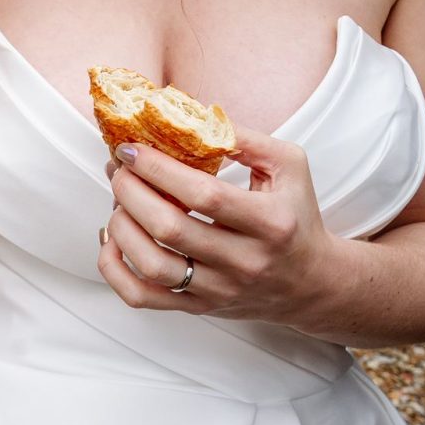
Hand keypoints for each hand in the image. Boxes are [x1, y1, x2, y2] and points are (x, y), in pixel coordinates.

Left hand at [96, 129, 341, 323]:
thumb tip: (190, 116)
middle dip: (130, 192)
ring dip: (120, 227)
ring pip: (152, 265)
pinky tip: (112, 240)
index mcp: (270, 222)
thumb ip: (244, 138)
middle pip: (170, 228)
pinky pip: (142, 297)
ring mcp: (220, 289)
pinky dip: (114, 269)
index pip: (204, 195)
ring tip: (117, 202)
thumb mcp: (288, 167)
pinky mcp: (199, 307)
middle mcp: (245, 261)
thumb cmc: (295, 217)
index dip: (159, 169)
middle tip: (118, 170)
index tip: (131, 148)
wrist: (311, 283)